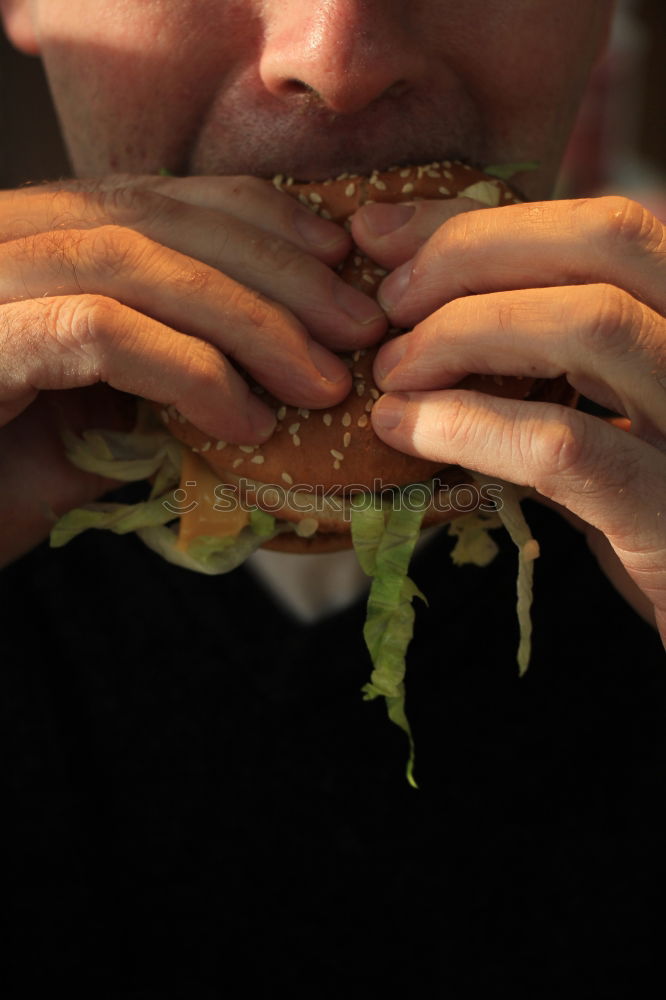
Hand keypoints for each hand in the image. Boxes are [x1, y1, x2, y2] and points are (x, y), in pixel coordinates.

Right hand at [0, 174, 386, 563]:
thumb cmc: (5, 477)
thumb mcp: (107, 416)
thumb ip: (171, 376)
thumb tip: (276, 378)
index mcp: (44, 240)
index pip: (166, 196)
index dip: (264, 219)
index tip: (341, 269)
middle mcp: (8, 238)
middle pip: (162, 218)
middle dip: (278, 272)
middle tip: (360, 333)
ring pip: (135, 261)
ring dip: (249, 323)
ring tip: (320, 386)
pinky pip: (100, 332)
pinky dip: (187, 372)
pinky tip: (244, 424)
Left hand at [350, 195, 665, 644]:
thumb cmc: (638, 500)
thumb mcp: (596, 409)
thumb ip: (538, 348)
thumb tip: (415, 284)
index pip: (600, 223)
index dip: (479, 220)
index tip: (380, 233)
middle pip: (607, 240)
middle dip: (472, 256)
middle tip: (388, 303)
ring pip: (592, 324)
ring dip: (465, 334)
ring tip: (394, 371)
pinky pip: (563, 445)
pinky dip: (470, 425)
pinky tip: (406, 428)